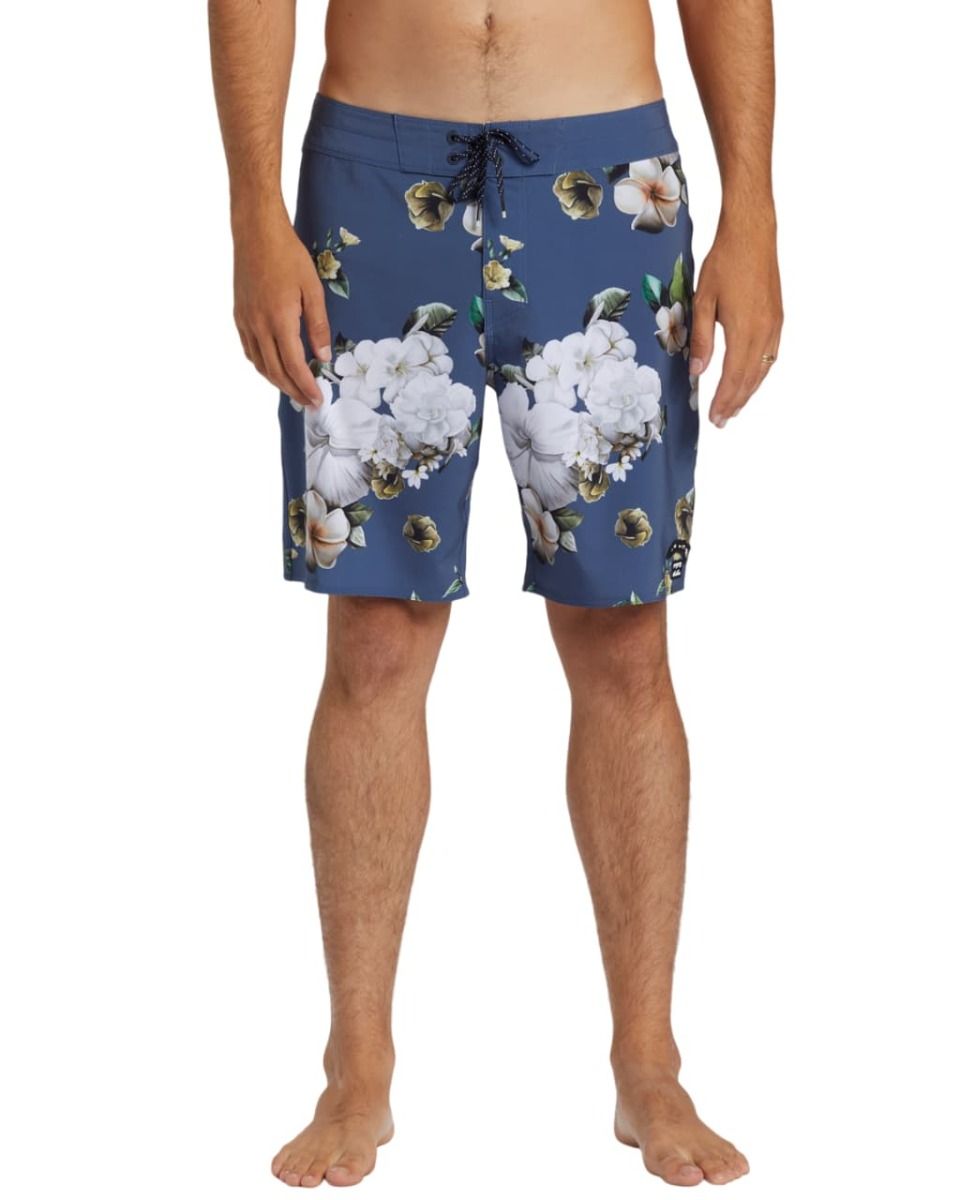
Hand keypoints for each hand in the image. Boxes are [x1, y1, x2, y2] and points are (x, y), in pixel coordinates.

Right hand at [232, 216, 329, 407]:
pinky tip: (273, 368)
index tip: (318, 399)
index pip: (294, 366)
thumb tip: (322, 356)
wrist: (256, 232)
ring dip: (277, 382)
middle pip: (275, 371)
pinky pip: (249, 350)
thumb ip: (318, 325)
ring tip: (294, 391)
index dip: (306, 386)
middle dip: (294, 391)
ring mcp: (245, 321)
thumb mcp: (313, 289)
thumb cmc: (288, 256)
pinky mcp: (238, 315)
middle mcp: (258, 325)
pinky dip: (262, 365)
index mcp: (279, 320)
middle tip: (309, 403)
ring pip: (260, 364)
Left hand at [688, 214, 782, 427]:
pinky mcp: (777, 317)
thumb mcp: (703, 301)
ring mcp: (774, 325)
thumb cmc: (725, 263)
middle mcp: (765, 331)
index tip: (715, 417)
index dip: (724, 400)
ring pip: (763, 368)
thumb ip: (701, 339)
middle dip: (736, 402)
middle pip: (751, 378)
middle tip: (722, 421)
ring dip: (749, 390)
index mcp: (745, 330)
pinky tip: (751, 379)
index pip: (733, 376)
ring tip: (735, 407)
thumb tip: (697, 371)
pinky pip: (771, 354)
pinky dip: (760, 372)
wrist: (753, 234)